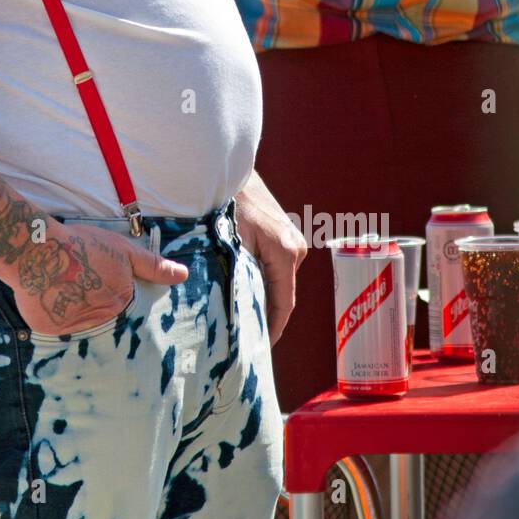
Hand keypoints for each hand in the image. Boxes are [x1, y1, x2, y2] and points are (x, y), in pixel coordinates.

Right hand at [10, 221, 187, 336]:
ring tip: (65, 291)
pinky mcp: (49, 330)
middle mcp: (100, 322)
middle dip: (95, 308)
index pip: (126, 312)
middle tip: (82, 290)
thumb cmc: (82, 246)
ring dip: (75, 314)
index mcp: (119, 304)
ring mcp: (73, 329)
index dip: (112, 298)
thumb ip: (153, 266)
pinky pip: (55, 328)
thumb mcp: (123, 250)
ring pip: (80, 326)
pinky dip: (53, 315)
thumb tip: (183, 275)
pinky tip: (49, 296)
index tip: (102, 288)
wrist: (37, 249)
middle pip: (104, 322)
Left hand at [234, 171, 306, 345]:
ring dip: (262, 295)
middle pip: (283, 293)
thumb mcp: (228, 244)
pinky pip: (275, 266)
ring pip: (278, 279)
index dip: (274, 328)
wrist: (223, 169)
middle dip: (266, 315)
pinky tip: (245, 289)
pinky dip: (262, 279)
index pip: (284, 303)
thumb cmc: (224, 204)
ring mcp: (292, 239)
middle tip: (246, 338)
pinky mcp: (283, 233)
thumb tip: (234, 308)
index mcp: (285, 252)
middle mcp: (295, 247)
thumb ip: (237, 276)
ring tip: (243, 318)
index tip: (262, 349)